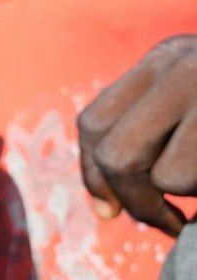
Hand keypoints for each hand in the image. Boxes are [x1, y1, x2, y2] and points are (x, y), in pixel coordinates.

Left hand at [80, 36, 196, 236]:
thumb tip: (106, 209)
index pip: (94, 122)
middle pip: (115, 152)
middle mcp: (182, 64)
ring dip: (184, 196)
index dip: (93, 174)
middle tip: (167, 221)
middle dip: (133, 198)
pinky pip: (188, 178)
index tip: (109, 210)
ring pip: (160, 174)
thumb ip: (154, 132)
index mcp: (166, 58)